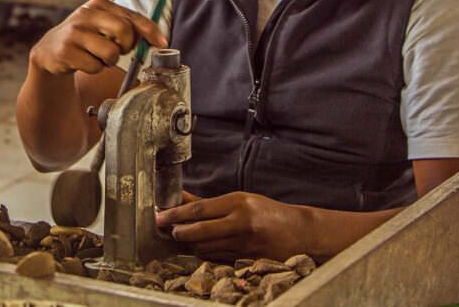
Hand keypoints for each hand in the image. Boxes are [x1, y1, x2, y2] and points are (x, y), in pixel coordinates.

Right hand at [28, 0, 166, 76]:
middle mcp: (86, 14)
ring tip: (98, 57)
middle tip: (119, 51)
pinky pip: (94, 66)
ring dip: (109, 61)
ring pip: (111, 53)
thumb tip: (158, 39)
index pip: (132, 16)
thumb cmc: (86, 37)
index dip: (150, 31)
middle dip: (127, 47)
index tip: (162, 43)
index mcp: (99, 4)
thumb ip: (127, 26)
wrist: (50, 50)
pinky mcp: (65, 51)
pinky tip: (84, 62)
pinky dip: (94, 69)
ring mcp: (74, 32)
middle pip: (124, 32)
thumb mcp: (103, 24)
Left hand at [156, 191, 311, 261]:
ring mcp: (244, 244)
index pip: (199, 209)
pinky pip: (216, 258)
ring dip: (192, 244)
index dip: (176, 214)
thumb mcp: (239, 201)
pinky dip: (206, 254)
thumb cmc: (265, 212)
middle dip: (179, 232)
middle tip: (170, 231)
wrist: (298, 232)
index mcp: (238, 203)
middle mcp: (240, 223)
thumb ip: (208, 203)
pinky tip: (204, 247)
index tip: (160, 216)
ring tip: (188, 237)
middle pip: (199, 231)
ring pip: (205, 248)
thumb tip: (180, 198)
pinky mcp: (246, 260)